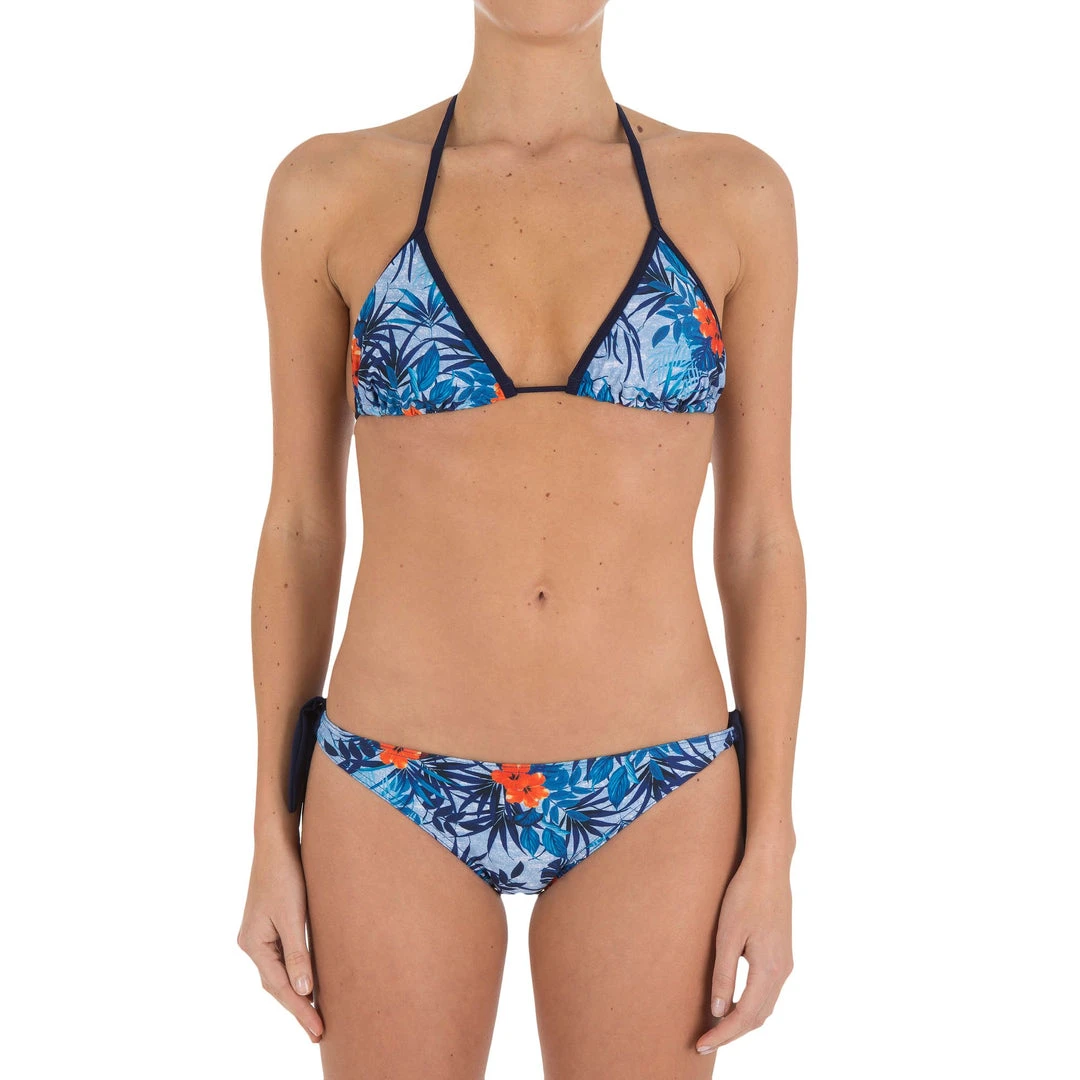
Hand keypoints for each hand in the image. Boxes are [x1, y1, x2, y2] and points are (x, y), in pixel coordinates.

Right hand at [237, 837, 323, 1042]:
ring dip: (296, 993)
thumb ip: (298, 954)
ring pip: (278, 973)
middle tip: (318, 1032)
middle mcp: (252, 943)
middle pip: (276, 985)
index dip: (300, 1010)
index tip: (318, 1031)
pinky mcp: (269, 924)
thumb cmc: (285, 874)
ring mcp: (259, 934)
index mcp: (254, 944)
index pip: (280, 988)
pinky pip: (282, 958)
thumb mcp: (293, 915)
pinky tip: (308, 981)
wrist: (276, 841)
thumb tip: (304, 991)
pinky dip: (294, 973)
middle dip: (297, 1008)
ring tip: (315, 1015)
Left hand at [696, 849, 793, 1053]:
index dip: (724, 1034)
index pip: (745, 1016)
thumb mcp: (727, 934)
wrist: (769, 868)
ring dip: (742, 1021)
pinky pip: (767, 992)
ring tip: (715, 1027)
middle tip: (704, 1041)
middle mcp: (782, 971)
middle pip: (758, 1017)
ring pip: (764, 1006)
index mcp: (769, 969)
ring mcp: (785, 963)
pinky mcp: (782, 954)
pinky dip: (750, 1005)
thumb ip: (724, 974)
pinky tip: (733, 1003)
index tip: (702, 1044)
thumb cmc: (745, 895)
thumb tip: (718, 1011)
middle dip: (732, 1033)